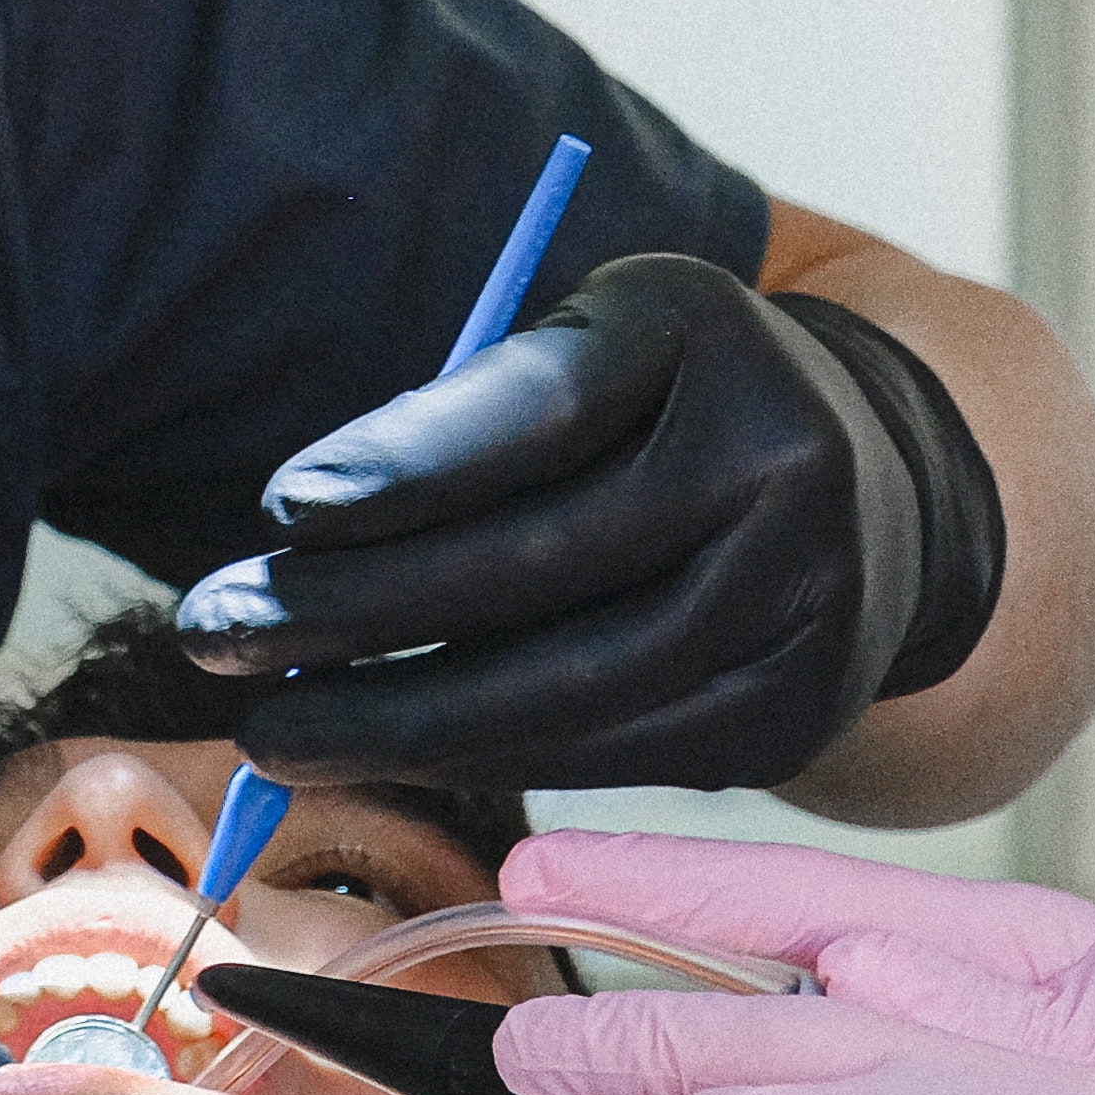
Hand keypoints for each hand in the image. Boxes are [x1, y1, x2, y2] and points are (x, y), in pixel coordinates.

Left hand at [170, 254, 1002, 793]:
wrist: (878, 492)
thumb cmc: (667, 401)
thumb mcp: (589, 342)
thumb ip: (467, 407)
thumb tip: (303, 528)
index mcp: (705, 333)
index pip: (542, 407)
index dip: (407, 464)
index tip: (280, 510)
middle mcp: (779, 464)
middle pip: (538, 567)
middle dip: (353, 615)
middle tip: (216, 640)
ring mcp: (802, 603)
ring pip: (565, 689)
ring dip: (398, 721)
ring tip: (273, 730)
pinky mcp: (793, 713)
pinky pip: (605, 756)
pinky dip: (485, 760)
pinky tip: (390, 752)